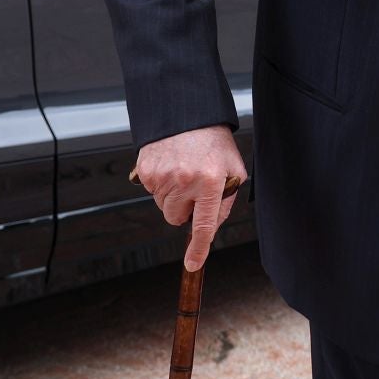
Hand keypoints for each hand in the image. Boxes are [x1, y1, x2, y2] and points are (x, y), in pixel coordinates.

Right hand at [133, 124, 246, 269]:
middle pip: (176, 218)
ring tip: (183, 170)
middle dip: (185, 209)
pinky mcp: (145, 170)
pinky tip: (171, 165)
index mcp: (210, 181)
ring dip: (172, 196)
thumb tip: (211, 228)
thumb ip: (225, 202)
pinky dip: (160, 183)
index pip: (203, 225)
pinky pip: (151, 191)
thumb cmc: (214, 142)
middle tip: (194, 187)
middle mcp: (185, 180)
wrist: (188, 113)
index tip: (193, 264)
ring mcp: (162, 176)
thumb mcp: (233, 170)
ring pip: (163, 206)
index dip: (198, 248)